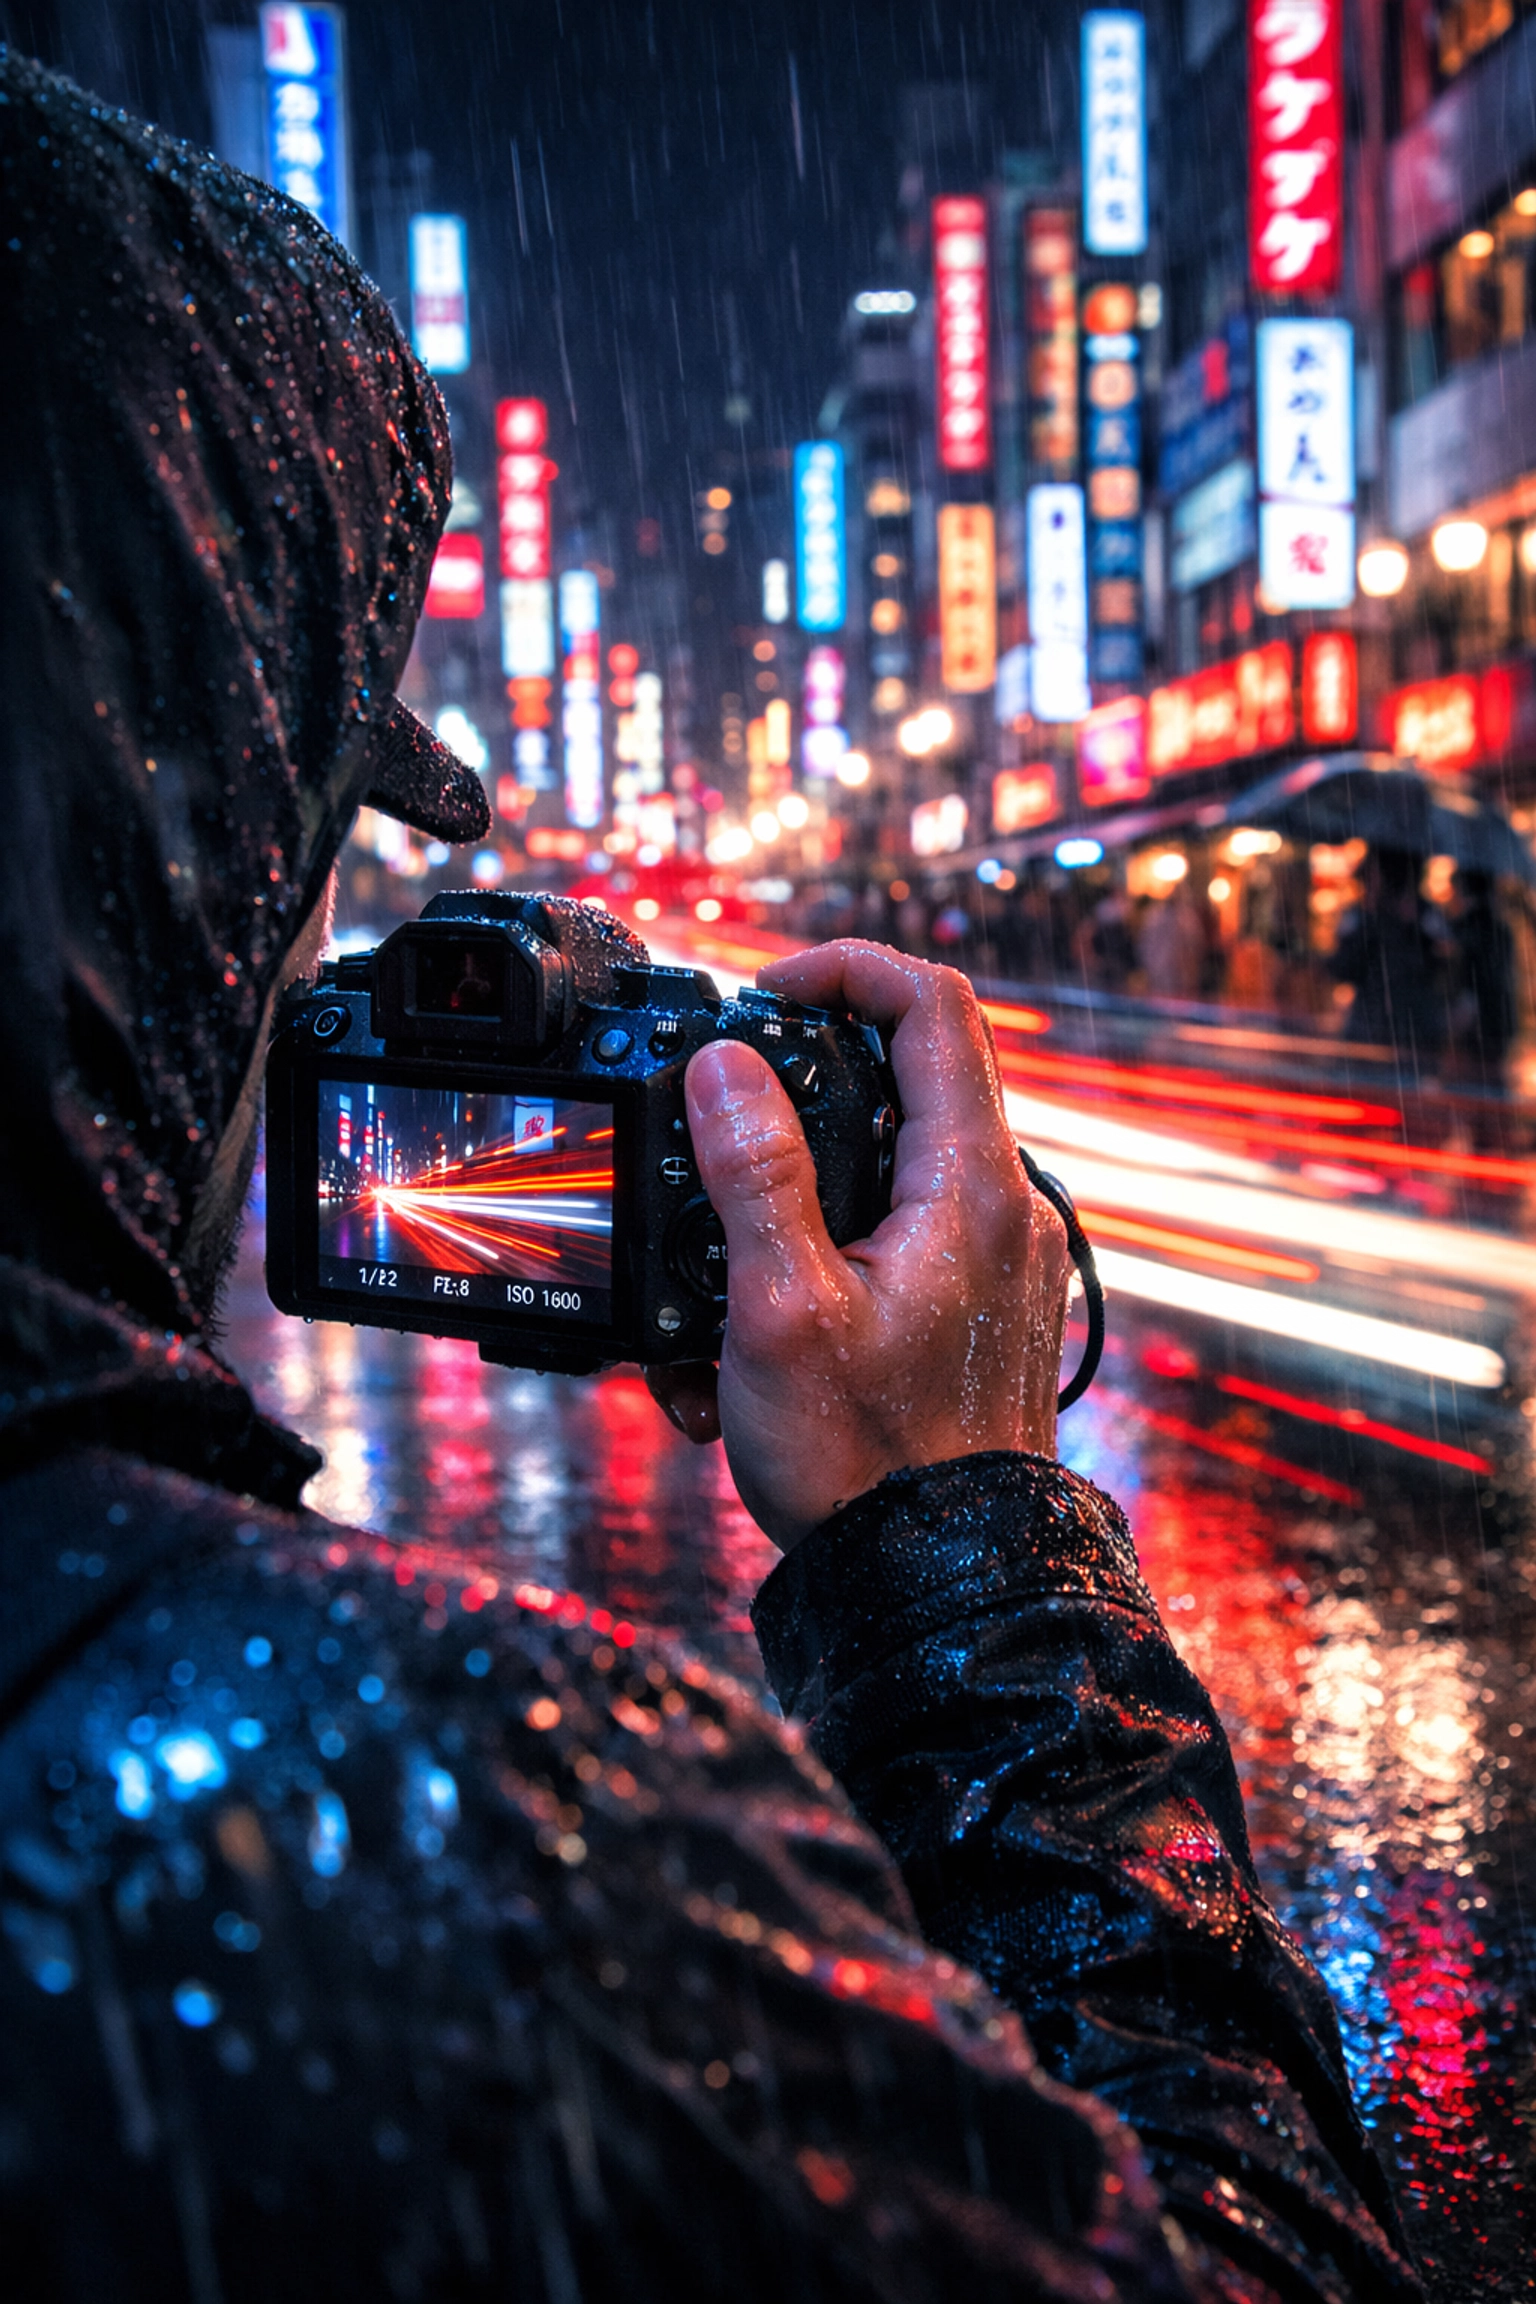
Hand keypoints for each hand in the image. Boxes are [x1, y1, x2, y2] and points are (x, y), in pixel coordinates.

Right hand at [645, 942, 1068, 1548]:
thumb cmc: (869, 1463)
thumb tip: (726, 1066)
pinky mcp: (972, 1300)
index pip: (933, 1005)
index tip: (765, 994)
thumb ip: (755, 1174)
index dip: (846, 969)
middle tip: (719, 1116)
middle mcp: (1003, 1207)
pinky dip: (818, 1247)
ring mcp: (994, 1255)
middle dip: (801, 1083)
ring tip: (721, 1255)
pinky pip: (893, 1230)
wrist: (939, 1580)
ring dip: (795, 1182)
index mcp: (972, 1185)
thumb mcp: (782, 1310)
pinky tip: (752, 1324)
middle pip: (908, 1074)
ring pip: (889, 1158)